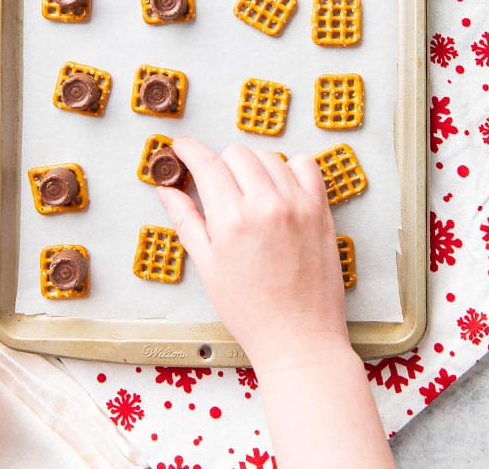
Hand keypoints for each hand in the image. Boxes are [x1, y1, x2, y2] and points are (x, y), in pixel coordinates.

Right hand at [155, 137, 348, 370]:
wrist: (300, 340)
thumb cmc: (252, 311)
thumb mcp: (207, 266)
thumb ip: (186, 220)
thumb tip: (166, 191)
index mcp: (232, 220)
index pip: (207, 164)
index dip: (189, 150)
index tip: (182, 148)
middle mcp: (267, 205)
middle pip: (237, 153)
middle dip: (220, 162)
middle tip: (215, 185)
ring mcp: (298, 206)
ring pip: (269, 156)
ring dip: (252, 165)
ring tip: (247, 192)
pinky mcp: (322, 212)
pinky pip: (307, 166)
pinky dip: (290, 168)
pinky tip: (279, 189)